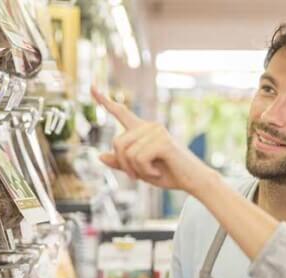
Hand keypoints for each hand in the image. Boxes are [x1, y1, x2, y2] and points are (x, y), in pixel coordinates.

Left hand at [92, 86, 213, 195]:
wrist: (193, 180)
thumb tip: (99, 156)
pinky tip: (157, 171)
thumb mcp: (140, 170)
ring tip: (152, 172)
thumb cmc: (169, 174)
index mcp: (143, 130)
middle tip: (138, 176)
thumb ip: (121, 163)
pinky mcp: (163, 141)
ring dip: (136, 170)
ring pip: (127, 152)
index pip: (121, 113)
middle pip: (117, 142)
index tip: (92, 88)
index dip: (105, 101)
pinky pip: (138, 157)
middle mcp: (149, 126)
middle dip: (124, 164)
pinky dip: (144, 171)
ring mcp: (157, 131)